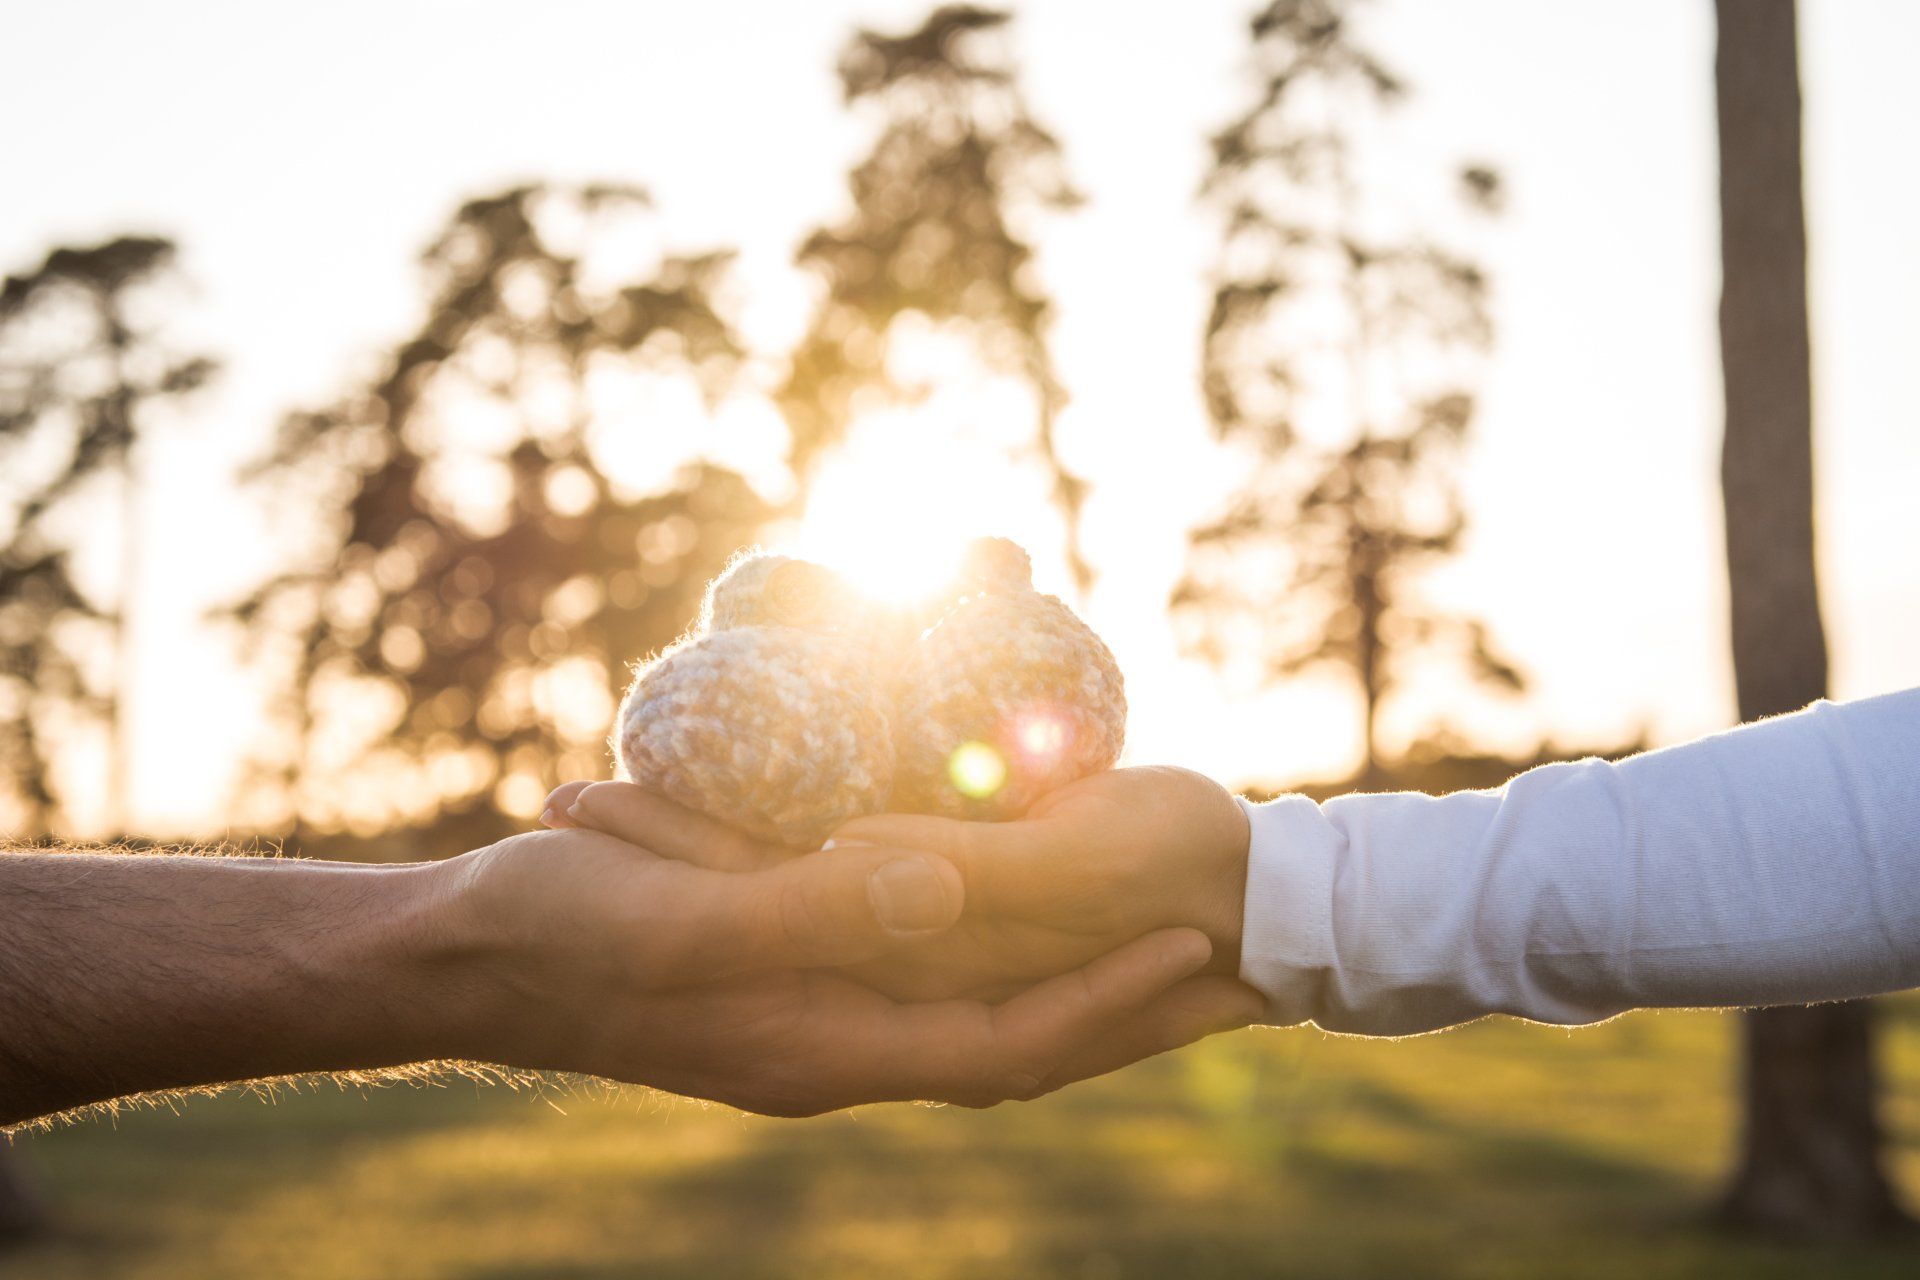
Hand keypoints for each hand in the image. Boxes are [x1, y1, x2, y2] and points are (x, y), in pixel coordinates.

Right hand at [546, 766, 1254, 1004]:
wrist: (463, 956)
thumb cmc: (560, 939)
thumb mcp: (686, 920)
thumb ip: (814, 911)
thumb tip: (948, 891)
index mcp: (821, 1048)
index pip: (1002, 1041)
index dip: (1105, 1003)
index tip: (1200, 950)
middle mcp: (831, 1040)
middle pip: (1005, 1030)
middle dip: (1114, 1001)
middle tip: (1219, 953)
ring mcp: (805, 1007)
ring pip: (963, 994)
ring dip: (1057, 964)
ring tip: (1144, 920)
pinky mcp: (779, 964)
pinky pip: (908, 957)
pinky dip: (980, 931)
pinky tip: (1005, 883)